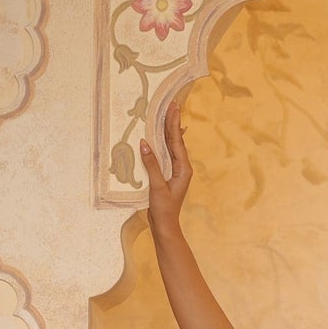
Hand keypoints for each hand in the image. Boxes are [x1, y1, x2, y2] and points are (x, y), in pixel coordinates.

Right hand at [141, 99, 192, 231]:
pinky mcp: (167, 174)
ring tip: (169, 112)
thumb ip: (152, 164)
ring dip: (169, 129)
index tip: (173, 107)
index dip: (173, 123)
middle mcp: (181, 167)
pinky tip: (163, 135)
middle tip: (173, 103)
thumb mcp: (157, 186)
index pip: (177, 141)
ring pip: (171, 145)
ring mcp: (175, 170)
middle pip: (176, 140)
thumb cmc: (163, 209)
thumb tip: (144, 143)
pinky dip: (163, 141)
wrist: (165, 226)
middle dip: (173, 121)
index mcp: (183, 168)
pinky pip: (166, 153)